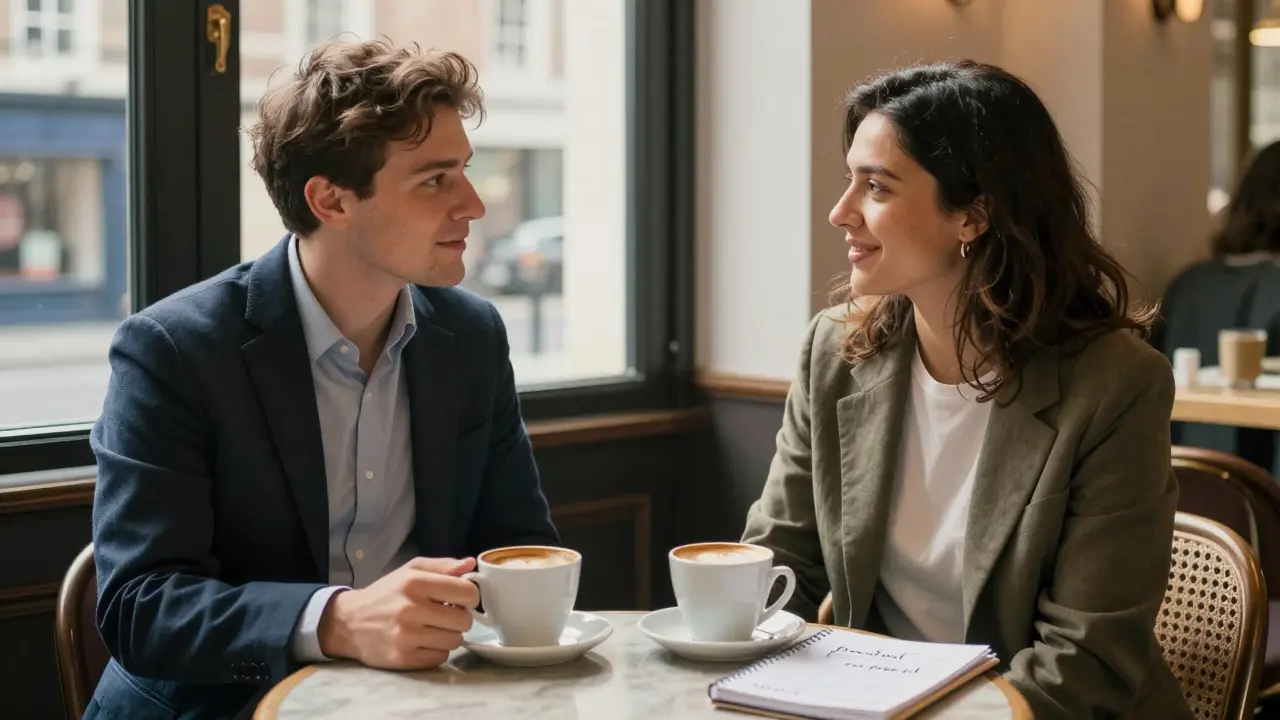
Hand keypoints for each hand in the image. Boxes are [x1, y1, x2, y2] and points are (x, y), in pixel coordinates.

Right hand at [316, 556, 478, 669]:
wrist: (348, 622)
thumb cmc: (385, 594)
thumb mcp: (410, 571)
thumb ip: (443, 566)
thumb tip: (471, 563)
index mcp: (415, 582)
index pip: (467, 593)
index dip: (469, 597)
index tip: (459, 599)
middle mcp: (411, 609)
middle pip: (465, 621)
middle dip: (459, 618)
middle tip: (444, 615)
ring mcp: (406, 636)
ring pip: (455, 641)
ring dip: (448, 635)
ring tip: (432, 628)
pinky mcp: (402, 659)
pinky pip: (440, 658)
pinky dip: (436, 651)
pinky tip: (422, 641)